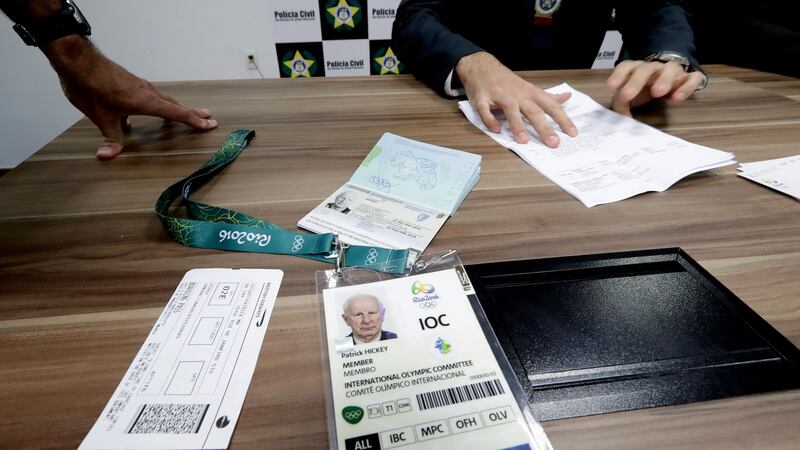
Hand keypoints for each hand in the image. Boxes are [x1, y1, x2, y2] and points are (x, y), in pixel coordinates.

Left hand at [43, 36, 217, 159]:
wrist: (79, 61)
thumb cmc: (92, 87)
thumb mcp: (101, 118)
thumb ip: (110, 137)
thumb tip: (107, 155)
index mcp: (146, 102)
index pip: (177, 114)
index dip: (194, 121)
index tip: (210, 124)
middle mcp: (147, 92)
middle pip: (175, 105)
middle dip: (191, 113)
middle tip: (207, 117)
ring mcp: (139, 86)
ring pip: (164, 98)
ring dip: (176, 107)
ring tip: (185, 112)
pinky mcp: (131, 82)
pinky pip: (150, 94)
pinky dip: (158, 102)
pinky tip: (147, 108)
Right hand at [455, 51, 576, 146]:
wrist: (482, 67)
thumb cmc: (507, 81)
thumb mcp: (530, 88)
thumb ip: (548, 97)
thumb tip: (567, 97)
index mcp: (530, 93)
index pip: (551, 106)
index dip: (563, 119)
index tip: (572, 133)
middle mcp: (518, 94)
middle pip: (534, 111)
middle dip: (544, 127)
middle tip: (553, 143)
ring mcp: (500, 95)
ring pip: (511, 109)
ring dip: (517, 124)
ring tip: (523, 140)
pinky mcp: (482, 98)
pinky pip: (486, 110)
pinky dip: (490, 119)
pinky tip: (496, 130)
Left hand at [607, 60, 705, 115]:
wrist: (669, 81)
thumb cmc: (645, 89)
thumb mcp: (630, 97)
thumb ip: (622, 104)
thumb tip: (622, 117)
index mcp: (636, 69)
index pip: (626, 66)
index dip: (618, 75)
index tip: (611, 87)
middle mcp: (654, 68)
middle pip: (645, 68)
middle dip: (636, 81)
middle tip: (628, 95)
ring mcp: (672, 71)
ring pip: (670, 69)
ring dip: (664, 79)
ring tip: (658, 93)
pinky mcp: (689, 78)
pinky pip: (692, 78)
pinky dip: (686, 86)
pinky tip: (678, 98)